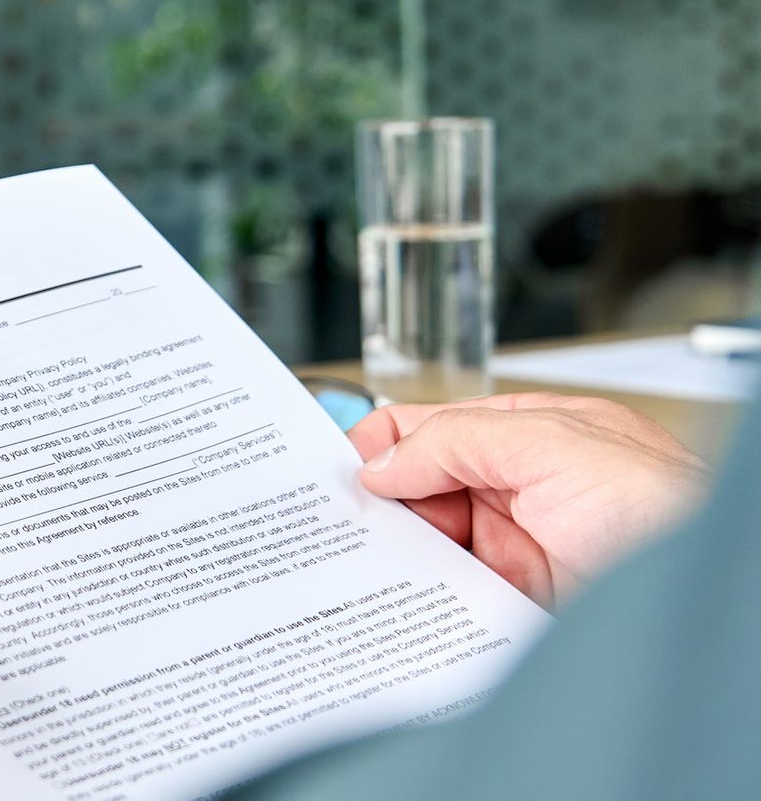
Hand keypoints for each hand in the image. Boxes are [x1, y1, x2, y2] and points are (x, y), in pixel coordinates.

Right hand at [348, 393, 708, 608]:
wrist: (703, 610)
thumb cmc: (666, 515)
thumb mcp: (553, 444)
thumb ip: (458, 439)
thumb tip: (380, 462)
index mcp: (534, 432)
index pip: (436, 426)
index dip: (382, 440)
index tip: (335, 466)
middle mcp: (525, 490)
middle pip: (422, 488)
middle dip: (379, 500)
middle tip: (332, 517)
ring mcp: (522, 552)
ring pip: (429, 546)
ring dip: (392, 553)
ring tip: (350, 558)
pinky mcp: (518, 608)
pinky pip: (451, 600)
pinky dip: (417, 600)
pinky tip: (391, 598)